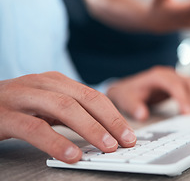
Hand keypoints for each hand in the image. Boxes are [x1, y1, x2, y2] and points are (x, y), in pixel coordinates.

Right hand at [0, 72, 135, 163]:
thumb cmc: (16, 107)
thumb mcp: (46, 107)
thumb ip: (70, 115)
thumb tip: (103, 131)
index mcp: (56, 82)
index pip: (93, 96)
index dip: (114, 115)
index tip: (129, 134)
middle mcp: (42, 84)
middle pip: (84, 99)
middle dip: (110, 120)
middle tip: (126, 141)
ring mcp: (22, 97)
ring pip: (64, 108)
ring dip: (90, 128)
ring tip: (107, 147)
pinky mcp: (3, 115)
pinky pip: (34, 128)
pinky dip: (55, 142)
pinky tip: (71, 155)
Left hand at [106, 66, 189, 120]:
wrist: (126, 89)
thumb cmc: (127, 94)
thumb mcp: (126, 101)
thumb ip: (134, 107)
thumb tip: (142, 115)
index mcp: (157, 76)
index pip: (175, 84)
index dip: (182, 98)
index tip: (186, 112)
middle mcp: (168, 74)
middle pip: (188, 82)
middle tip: (188, 116)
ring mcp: (174, 77)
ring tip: (188, 113)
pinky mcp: (177, 83)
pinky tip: (188, 109)